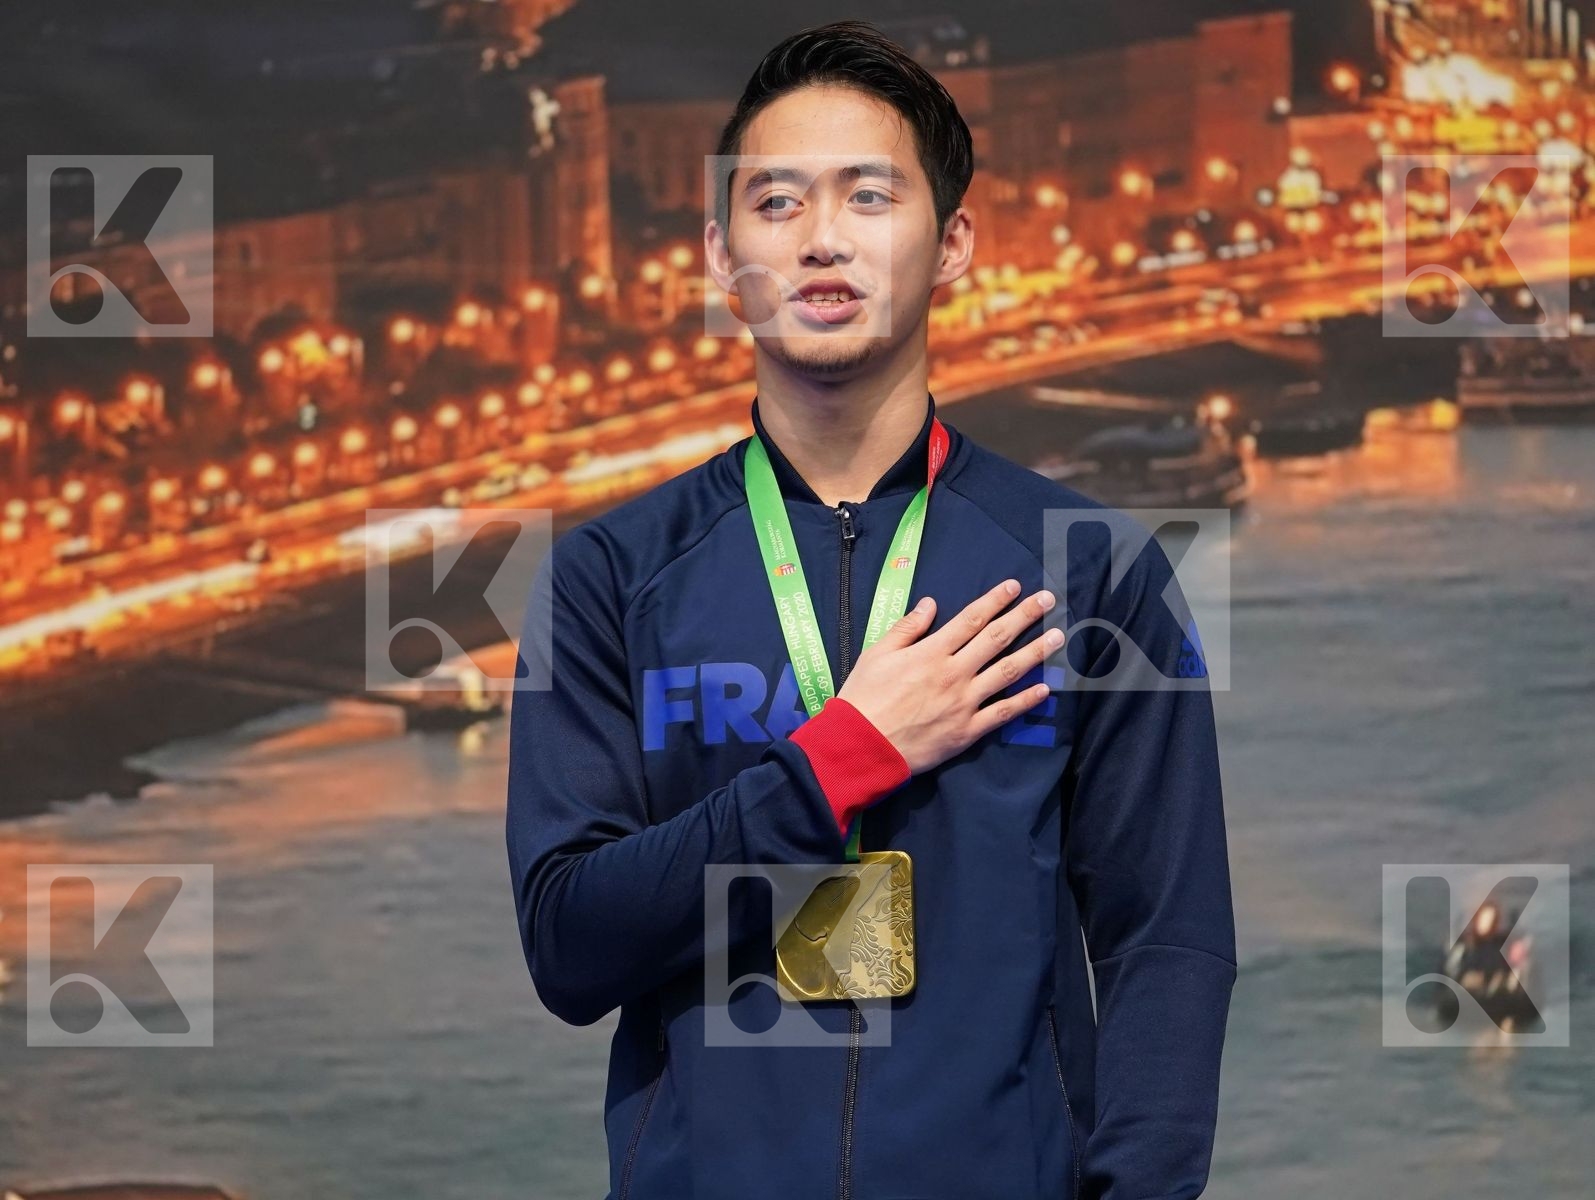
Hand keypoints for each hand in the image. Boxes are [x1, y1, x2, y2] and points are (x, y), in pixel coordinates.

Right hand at [835, 579, 1063, 774]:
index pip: (971, 619)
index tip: (1014, 586)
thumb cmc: (864, 697)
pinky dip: (1025, 701)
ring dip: (1035, 652)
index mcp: (931, 652)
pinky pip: (1003, 713)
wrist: (862, 745)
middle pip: (996, 638)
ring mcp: (964, 702)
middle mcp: (954, 673)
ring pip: (1007, 672)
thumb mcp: (877, 654)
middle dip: (1024, 616)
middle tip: (1048, 600)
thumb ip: (907, 628)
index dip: (994, 600)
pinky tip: (1045, 688)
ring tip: (1057, 637)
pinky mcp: (967, 730)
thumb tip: (931, 603)